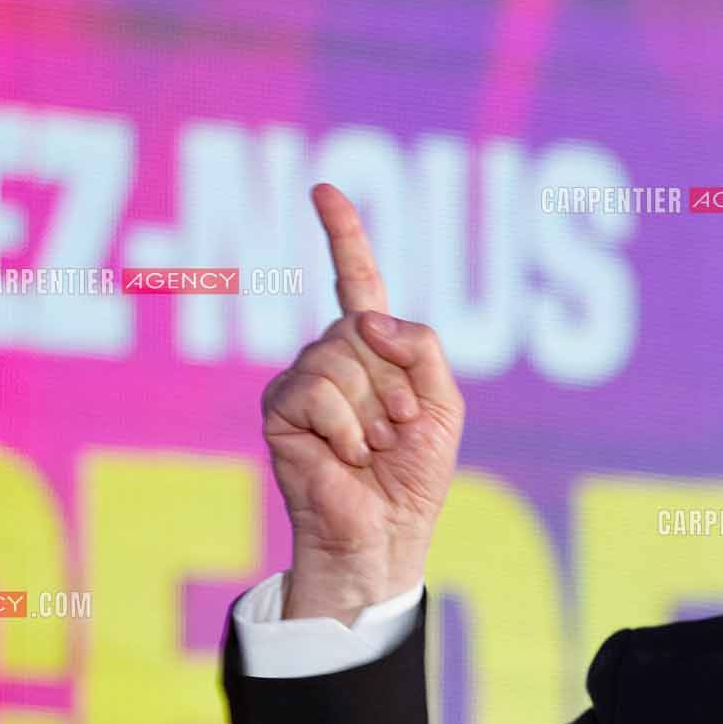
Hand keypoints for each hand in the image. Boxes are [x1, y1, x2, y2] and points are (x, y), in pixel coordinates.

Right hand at [263, 183, 464, 621]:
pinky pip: (319, 390)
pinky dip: (345, 428)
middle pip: (363, 328)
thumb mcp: (442, 404)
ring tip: (371, 449)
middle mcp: (332, 355)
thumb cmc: (413, 476)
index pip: (357, 280)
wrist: (383, 534)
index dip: (342, 234)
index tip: (324, 189)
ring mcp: (302, 378)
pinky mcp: (279, 407)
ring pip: (342, 357)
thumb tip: (361, 317)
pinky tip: (345, 457)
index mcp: (373, 349)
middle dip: (396, 384)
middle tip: (396, 432)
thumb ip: (421, 347)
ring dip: (373, 410)